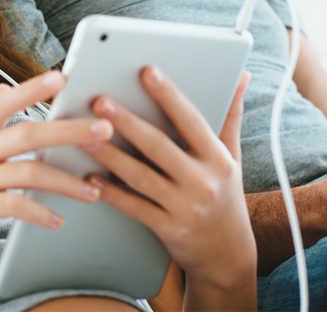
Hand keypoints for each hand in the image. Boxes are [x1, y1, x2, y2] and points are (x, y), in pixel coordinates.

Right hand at [0, 72, 112, 275]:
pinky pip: (11, 207)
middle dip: (69, 131)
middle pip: (27, 133)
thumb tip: (6, 88)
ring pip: (27, 171)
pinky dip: (38, 212)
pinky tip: (58, 220)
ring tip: (93, 189)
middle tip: (104, 129)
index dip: (33, 88)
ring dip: (65, 180)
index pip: (4, 102)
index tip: (63, 76)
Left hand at [83, 68, 255, 308]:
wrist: (228, 254)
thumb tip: (241, 76)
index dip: (169, 95)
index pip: (190, 120)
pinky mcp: (168, 229)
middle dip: (128, 122)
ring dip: (111, 155)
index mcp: (218, 157)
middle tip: (100, 101)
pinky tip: (91, 179)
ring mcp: (185, 207)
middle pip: (159, 146)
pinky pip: (135, 207)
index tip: (148, 72)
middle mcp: (203, 181)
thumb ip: (230, 115)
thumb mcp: (232, 155)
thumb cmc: (226, 195)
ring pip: (141, 176)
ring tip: (86, 137)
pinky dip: (112, 193)